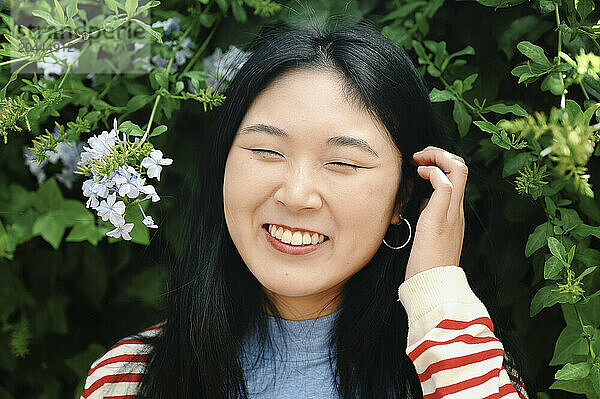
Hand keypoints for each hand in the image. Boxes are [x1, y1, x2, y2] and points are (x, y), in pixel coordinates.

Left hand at [404, 146, 466, 280]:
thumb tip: (420, 203)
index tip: (421, 167)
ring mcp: (451, 214)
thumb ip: (428, 218)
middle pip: (462, 168)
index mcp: (454, 216)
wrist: (433, 290)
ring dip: (437, 156)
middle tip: (420, 155)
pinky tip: (418, 174)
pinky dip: (432, 172)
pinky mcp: (439, 219)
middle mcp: (456, 211)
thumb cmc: (426, 268)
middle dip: (441, 153)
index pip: (457, 180)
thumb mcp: (428, 237)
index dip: (441, 165)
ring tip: (418, 159)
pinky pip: (444, 184)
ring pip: (458, 169)